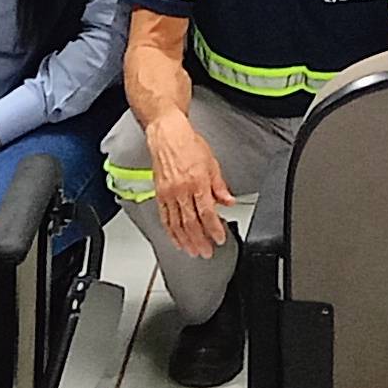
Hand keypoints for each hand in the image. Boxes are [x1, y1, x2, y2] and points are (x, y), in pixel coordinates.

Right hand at [147, 119, 236, 257]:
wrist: (167, 135)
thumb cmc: (189, 144)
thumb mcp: (212, 162)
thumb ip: (220, 185)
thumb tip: (229, 201)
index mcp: (197, 181)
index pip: (207, 212)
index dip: (214, 229)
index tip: (220, 239)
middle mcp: (181, 190)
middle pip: (191, 222)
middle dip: (200, 241)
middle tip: (207, 252)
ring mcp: (168, 193)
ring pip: (177, 224)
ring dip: (186, 241)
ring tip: (193, 252)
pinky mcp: (159, 194)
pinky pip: (165, 218)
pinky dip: (170, 232)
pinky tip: (176, 240)